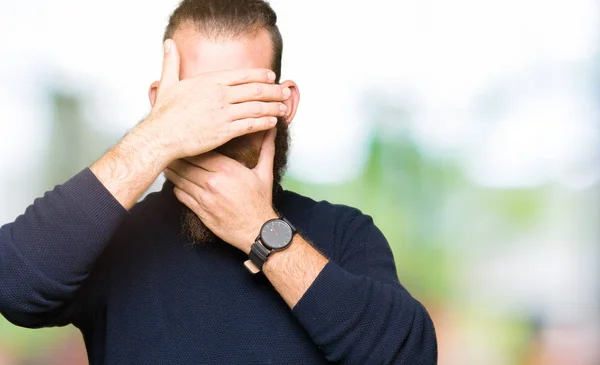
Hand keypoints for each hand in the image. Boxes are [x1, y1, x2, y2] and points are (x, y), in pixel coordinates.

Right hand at [142, 39, 289, 161]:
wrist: (162, 136)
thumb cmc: (164, 113)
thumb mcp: (167, 83)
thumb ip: (171, 62)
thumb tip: (169, 43)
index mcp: (209, 81)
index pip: (242, 74)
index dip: (260, 75)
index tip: (271, 76)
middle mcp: (219, 95)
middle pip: (254, 89)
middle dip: (273, 90)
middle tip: (285, 91)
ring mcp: (223, 113)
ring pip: (257, 107)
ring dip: (274, 106)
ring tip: (284, 107)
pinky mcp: (225, 131)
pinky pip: (251, 125)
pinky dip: (264, 122)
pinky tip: (273, 122)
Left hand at [164, 128, 278, 252]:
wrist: (256, 230)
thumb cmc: (260, 202)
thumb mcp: (265, 173)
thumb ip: (266, 149)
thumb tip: (271, 130)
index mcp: (227, 169)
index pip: (201, 151)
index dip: (191, 146)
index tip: (185, 140)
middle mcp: (213, 182)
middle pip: (186, 164)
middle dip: (178, 156)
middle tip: (171, 149)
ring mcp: (204, 197)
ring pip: (180, 179)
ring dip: (173, 171)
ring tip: (168, 163)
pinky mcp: (200, 210)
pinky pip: (181, 195)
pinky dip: (176, 187)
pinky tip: (176, 182)